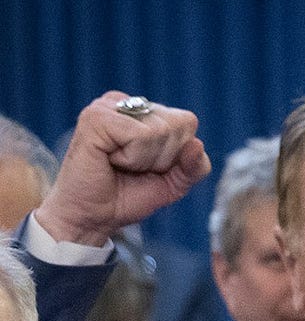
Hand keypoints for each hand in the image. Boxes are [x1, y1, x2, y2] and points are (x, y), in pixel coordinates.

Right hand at [31, 91, 209, 246]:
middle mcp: (126, 103)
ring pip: (160, 130)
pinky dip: (131, 158)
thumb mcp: (174, 184)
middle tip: (132, 168)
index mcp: (145, 112)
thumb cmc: (127, 197)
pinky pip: (139, 135)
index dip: (177, 154)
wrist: (92, 217)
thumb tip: (197, 144)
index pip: (187, 122)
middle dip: (163, 158)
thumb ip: (195, 167)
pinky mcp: (95, 117)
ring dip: (145, 160)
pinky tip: (110, 160)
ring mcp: (108, 106)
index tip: (150, 167)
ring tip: (120, 164)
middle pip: (178, 126)